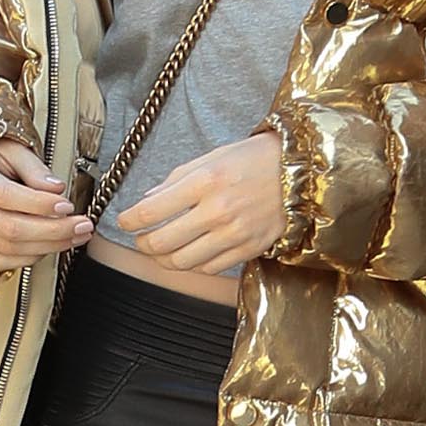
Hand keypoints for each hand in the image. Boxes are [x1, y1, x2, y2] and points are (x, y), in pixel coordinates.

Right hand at [0, 141, 90, 267]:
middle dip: (54, 231)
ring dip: (48, 246)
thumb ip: (35, 169)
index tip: (67, 205)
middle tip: (82, 226)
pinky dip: (29, 258)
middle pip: (10, 228)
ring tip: (75, 236)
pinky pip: (1, 261)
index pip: (6, 196)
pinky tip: (49, 246)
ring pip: (9, 248)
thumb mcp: (11, 149)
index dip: (40, 205)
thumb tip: (56, 190)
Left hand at [116, 131, 284, 273]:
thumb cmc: (253, 160)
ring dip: (163, 258)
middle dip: (142, 243)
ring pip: (181, 262)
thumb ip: (176, 180)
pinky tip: (190, 252)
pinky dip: (192, 264)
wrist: (300, 172)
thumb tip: (146, 201)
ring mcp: (234, 234)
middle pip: (161, 242)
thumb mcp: (212, 157)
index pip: (151, 210)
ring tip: (161, 249)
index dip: (129, 220)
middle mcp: (217, 210)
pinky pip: (208, 268)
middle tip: (141, 237)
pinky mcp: (248, 249)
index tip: (125, 220)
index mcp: (204, 181)